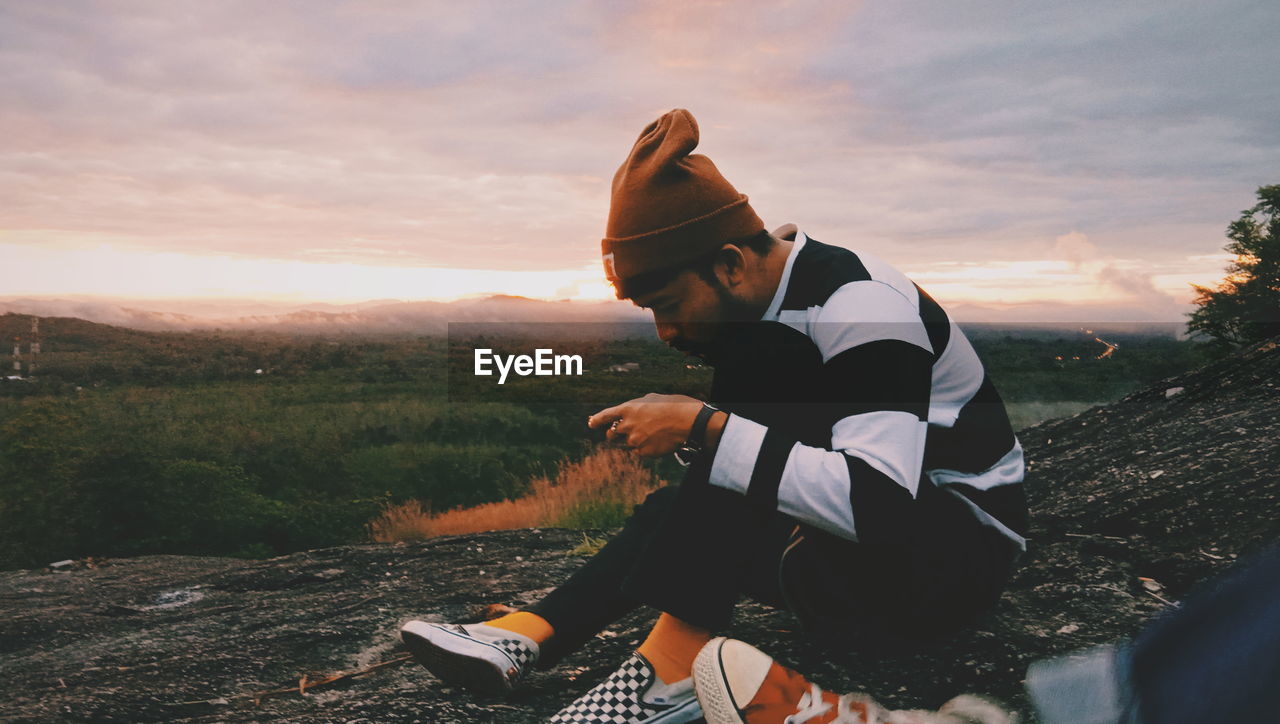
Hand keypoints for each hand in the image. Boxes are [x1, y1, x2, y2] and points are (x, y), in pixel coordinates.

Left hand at [587, 393, 703, 457]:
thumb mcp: (652, 399)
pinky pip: (638, 452)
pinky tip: (655, 442)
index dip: (596, 420)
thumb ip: (637, 406)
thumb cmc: (673, 405)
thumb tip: (633, 412)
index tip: (590, 424)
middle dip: (613, 434)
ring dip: (631, 441)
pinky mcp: (644, 452)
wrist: (687, 421)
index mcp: (628, 409)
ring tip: (646, 435)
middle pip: (611, 434)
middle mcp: (627, 425)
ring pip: (625, 444)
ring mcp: (634, 440)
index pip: (606, 415)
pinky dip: (643, 448)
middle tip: (619, 434)